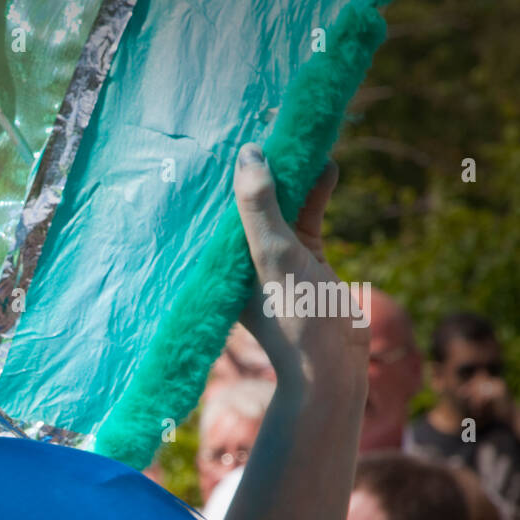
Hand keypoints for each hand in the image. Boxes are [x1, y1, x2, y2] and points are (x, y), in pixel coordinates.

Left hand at [232, 145, 368, 399]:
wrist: (331, 365)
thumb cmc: (295, 313)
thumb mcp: (273, 253)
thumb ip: (259, 206)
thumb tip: (249, 153)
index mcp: (223, 258)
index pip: (221, 203)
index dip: (231, 169)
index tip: (243, 129)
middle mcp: (243, 256)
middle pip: (250, 200)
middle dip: (261, 166)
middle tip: (277, 122)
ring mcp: (275, 257)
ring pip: (282, 204)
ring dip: (294, 174)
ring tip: (306, 136)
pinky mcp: (305, 260)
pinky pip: (306, 216)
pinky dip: (316, 193)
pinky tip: (328, 168)